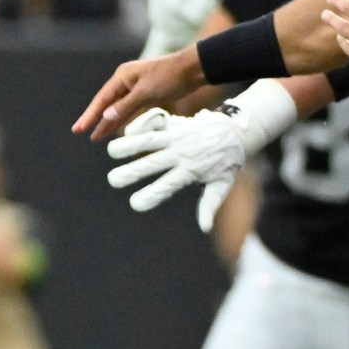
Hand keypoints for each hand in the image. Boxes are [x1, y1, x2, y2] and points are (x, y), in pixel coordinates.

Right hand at [75, 48, 206, 138]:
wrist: (193, 70)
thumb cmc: (169, 77)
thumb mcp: (146, 93)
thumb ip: (126, 106)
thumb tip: (106, 117)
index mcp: (122, 77)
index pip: (102, 100)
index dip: (90, 115)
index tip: (78, 129)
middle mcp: (126, 82)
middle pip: (107, 104)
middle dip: (95, 119)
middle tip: (82, 133)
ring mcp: (137, 88)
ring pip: (119, 108)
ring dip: (109, 122)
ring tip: (97, 137)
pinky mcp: (148, 94)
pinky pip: (131, 110)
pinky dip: (124, 119)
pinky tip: (117, 129)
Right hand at [105, 108, 248, 231]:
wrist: (237, 130)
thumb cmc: (227, 161)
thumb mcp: (222, 184)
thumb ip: (210, 205)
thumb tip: (205, 228)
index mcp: (190, 171)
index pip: (167, 186)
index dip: (152, 195)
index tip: (135, 204)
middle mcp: (181, 153)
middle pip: (153, 163)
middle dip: (132, 171)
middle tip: (113, 180)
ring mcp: (177, 136)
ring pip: (150, 139)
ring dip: (130, 144)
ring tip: (111, 150)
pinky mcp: (175, 122)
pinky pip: (155, 120)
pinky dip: (141, 123)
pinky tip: (127, 130)